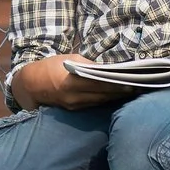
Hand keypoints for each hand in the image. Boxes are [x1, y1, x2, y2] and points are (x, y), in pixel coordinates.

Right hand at [15, 55, 137, 112]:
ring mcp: (75, 105)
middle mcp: (75, 96)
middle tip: (139, 89)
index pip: (101, 84)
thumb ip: (89, 65)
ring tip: (131, 93)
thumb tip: (108, 69)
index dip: (118, 85)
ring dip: (115, 98)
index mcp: (73, 81)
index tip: (133, 83)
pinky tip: (115, 97)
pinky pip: (94, 105)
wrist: (31, 85)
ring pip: (100, 102)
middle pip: (104, 96)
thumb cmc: (51, 67)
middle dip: (121, 93)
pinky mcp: (75, 110)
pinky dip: (105, 100)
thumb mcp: (70, 59)